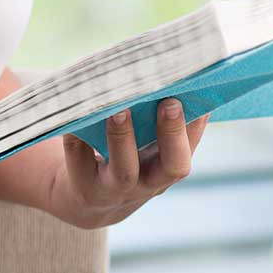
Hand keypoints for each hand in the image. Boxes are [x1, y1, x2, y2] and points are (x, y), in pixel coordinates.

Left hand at [44, 98, 207, 229]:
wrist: (84, 199)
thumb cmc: (121, 156)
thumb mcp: (144, 148)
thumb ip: (157, 121)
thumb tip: (169, 74)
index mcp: (166, 168)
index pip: (191, 148)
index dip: (195, 126)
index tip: (196, 92)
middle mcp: (147, 183)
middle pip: (172, 167)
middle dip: (172, 133)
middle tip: (169, 102)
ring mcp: (114, 188)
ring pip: (125, 169)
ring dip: (123, 136)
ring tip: (119, 109)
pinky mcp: (82, 184)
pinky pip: (80, 157)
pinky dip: (78, 133)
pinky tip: (76, 109)